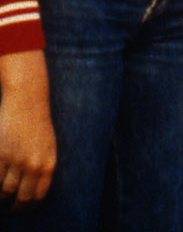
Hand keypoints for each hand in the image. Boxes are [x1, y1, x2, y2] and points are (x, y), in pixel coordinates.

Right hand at [0, 50, 54, 205]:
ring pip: (6, 189)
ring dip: (3, 195)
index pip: (39, 193)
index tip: (26, 206)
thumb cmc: (39, 124)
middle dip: (17, 205)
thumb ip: (43, 167)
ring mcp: (16, 160)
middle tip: (14, 208)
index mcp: (49, 163)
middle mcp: (33, 164)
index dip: (31, 203)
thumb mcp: (49, 146)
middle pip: (22, 196)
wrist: (28, 102)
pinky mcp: (0, 154)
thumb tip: (35, 189)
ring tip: (4, 196)